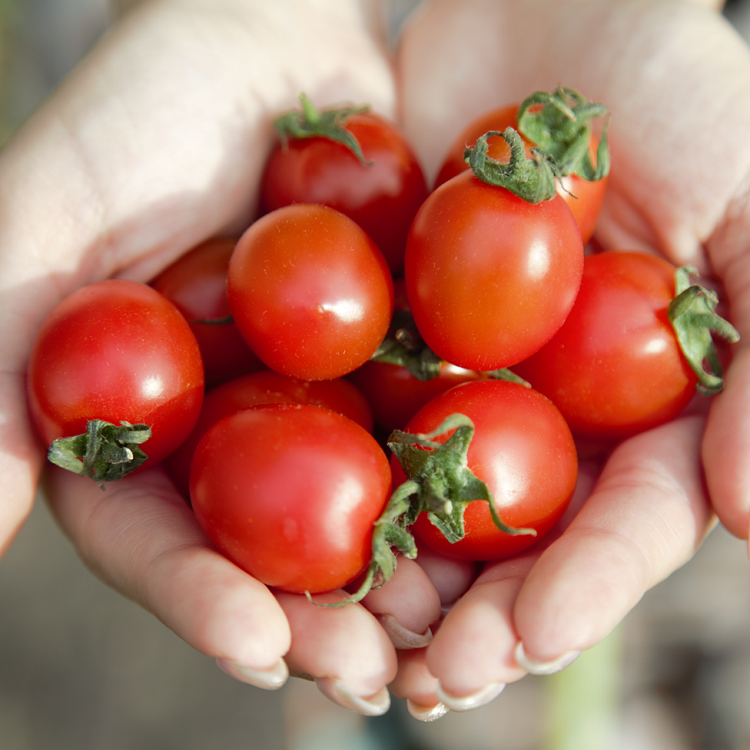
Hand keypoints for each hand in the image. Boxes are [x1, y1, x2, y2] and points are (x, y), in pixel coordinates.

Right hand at [0, 0, 440, 714]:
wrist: (267, 33)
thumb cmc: (140, 110)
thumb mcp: (47, 226)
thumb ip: (0, 369)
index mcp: (143, 420)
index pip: (159, 537)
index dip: (200, 599)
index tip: (259, 650)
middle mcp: (233, 424)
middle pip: (268, 551)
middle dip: (318, 618)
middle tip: (373, 678)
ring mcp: (323, 395)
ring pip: (361, 511)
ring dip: (404, 582)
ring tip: (447, 642)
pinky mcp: (402, 355)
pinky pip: (436, 430)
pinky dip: (465, 487)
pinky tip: (505, 539)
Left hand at [388, 0, 749, 715]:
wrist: (542, 7)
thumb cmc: (671, 85)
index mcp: (646, 399)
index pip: (625, 520)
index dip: (585, 585)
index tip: (527, 639)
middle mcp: (550, 405)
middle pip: (518, 538)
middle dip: (478, 614)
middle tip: (428, 680)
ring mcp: (460, 375)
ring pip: (426, 502)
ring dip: (392, 579)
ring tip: (347, 646)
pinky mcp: (383, 332)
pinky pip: (350, 412)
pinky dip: (322, 475)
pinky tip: (284, 533)